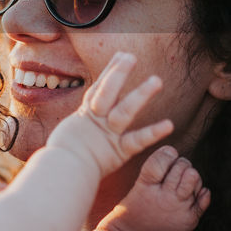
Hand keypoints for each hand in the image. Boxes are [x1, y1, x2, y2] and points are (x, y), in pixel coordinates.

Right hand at [47, 52, 172, 176]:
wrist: (61, 176)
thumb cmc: (63, 159)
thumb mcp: (71, 136)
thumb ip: (80, 125)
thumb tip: (86, 116)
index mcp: (85, 115)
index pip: (99, 88)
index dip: (110, 70)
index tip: (122, 54)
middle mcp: (97, 121)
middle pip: (108, 92)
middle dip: (118, 74)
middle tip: (131, 56)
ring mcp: (107, 135)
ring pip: (124, 111)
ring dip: (140, 95)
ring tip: (157, 80)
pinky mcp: (118, 152)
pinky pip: (136, 141)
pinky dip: (152, 133)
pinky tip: (169, 124)